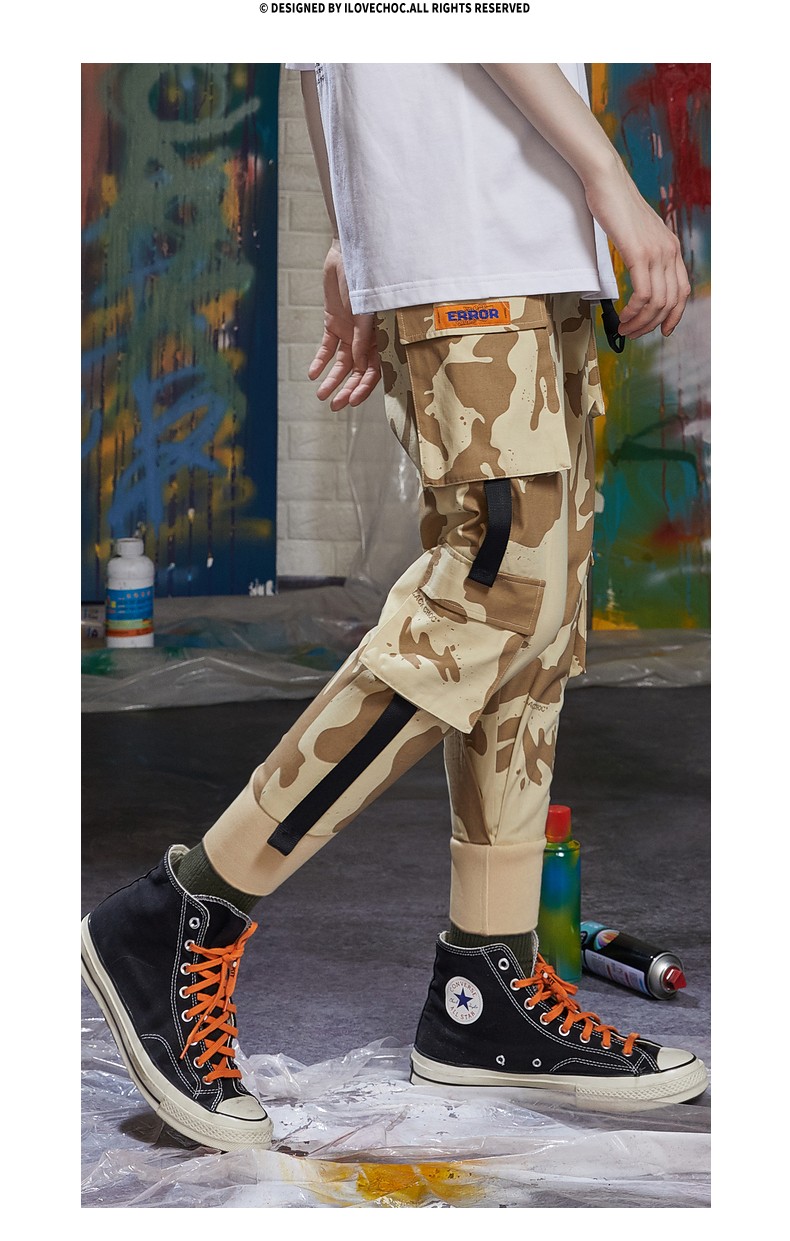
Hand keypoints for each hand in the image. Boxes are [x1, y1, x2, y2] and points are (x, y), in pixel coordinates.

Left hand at [308, 241, 380, 408]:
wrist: (348, 252)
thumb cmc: (365, 278)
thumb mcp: (365, 311)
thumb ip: (363, 338)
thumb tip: (358, 365)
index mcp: (380, 337)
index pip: (374, 370)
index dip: (364, 387)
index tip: (351, 401)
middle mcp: (365, 338)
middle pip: (357, 371)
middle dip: (346, 389)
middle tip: (334, 406)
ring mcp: (349, 331)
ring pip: (341, 363)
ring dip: (332, 379)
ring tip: (321, 395)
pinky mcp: (333, 322)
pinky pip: (326, 347)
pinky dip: (320, 360)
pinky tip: (313, 374)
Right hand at [584, 156, 691, 338]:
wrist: (608, 182)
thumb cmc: (616, 206)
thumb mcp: (637, 234)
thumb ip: (643, 253)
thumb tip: (638, 275)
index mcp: (672, 247)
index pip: (682, 291)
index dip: (674, 315)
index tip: (662, 330)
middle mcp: (669, 251)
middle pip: (670, 301)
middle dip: (652, 325)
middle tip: (634, 333)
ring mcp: (656, 252)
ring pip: (657, 302)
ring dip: (641, 322)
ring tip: (625, 329)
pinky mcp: (640, 253)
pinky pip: (643, 294)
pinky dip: (634, 311)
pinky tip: (624, 316)